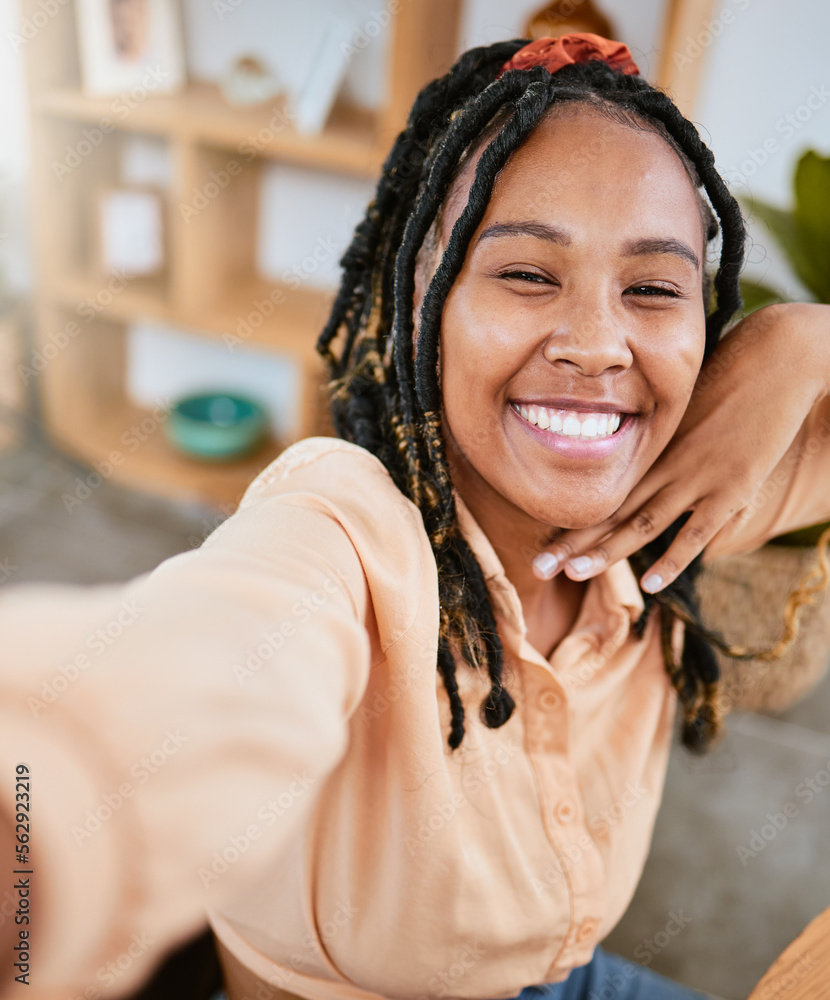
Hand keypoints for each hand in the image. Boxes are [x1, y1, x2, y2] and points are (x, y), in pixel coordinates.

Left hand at [532, 303, 829, 591]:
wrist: (777, 361)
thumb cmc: (733, 379)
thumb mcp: (692, 410)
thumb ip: (672, 442)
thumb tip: (655, 465)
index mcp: (653, 448)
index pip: (605, 492)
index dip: (573, 520)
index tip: (544, 541)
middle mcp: (666, 466)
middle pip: (611, 512)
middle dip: (572, 543)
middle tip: (538, 567)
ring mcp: (697, 479)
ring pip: (642, 523)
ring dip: (606, 552)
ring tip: (573, 575)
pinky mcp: (730, 489)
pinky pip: (695, 531)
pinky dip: (673, 558)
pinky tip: (650, 582)